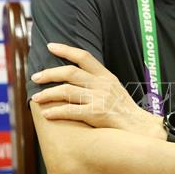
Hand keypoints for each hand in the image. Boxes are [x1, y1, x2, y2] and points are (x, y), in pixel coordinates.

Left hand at [30, 43, 160, 136]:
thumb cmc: (125, 110)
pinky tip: (46, 114)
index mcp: (106, 75)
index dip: (66, 50)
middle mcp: (102, 84)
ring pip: (67, 91)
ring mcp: (99, 98)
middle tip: (35, 76)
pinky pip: (71, 110)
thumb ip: (97, 81)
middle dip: (49, 73)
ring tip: (36, 98)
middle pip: (70, 72)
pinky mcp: (96, 114)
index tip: (50, 46)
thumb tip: (77, 77)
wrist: (139, 127)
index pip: (84, 56)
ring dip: (48, 94)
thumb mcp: (114, 88)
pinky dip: (56, 112)